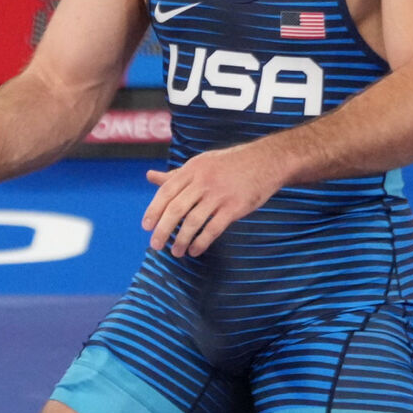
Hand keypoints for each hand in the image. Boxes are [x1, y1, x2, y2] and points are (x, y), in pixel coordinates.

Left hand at [142, 144, 283, 257]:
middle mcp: (203, 181)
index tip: (146, 227)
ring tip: (175, 252)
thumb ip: (176, 175)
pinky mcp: (235, 207)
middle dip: (163, 229)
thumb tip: (149, 176)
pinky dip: (201, 242)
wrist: (265, 161)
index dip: (154, 210)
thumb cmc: (228, 164)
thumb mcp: (200, 163)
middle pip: (176, 208)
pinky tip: (194, 251)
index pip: (166, 191)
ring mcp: (219, 195)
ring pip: (193, 221)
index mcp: (192, 169)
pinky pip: (213, 229)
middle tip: (155, 245)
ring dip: (182, 240)